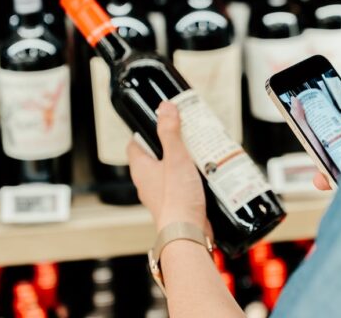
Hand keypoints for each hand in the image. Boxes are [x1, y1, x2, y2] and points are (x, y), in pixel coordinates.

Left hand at [128, 102, 209, 235]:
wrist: (188, 233)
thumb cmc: (177, 199)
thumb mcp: (175, 158)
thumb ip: (170, 132)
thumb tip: (165, 108)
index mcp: (141, 169)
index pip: (134, 145)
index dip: (143, 132)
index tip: (158, 121)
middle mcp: (148, 182)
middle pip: (154, 156)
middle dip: (170, 144)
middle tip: (186, 133)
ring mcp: (162, 194)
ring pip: (169, 171)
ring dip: (183, 161)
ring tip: (199, 150)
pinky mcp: (177, 203)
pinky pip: (182, 185)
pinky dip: (191, 177)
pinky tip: (206, 172)